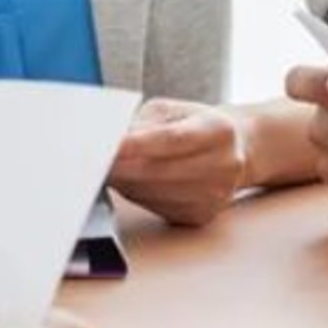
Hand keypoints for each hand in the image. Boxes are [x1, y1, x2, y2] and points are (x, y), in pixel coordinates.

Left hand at [109, 97, 247, 226]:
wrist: (236, 150)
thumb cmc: (197, 125)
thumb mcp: (174, 111)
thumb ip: (145, 124)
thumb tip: (111, 141)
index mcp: (219, 131)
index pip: (172, 140)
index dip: (138, 145)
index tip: (109, 146)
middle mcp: (223, 166)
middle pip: (160, 171)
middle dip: (121, 166)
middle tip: (91, 159)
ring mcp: (214, 196)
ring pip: (153, 193)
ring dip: (125, 181)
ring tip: (109, 166)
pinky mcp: (200, 216)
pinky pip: (156, 207)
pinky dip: (137, 194)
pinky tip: (131, 180)